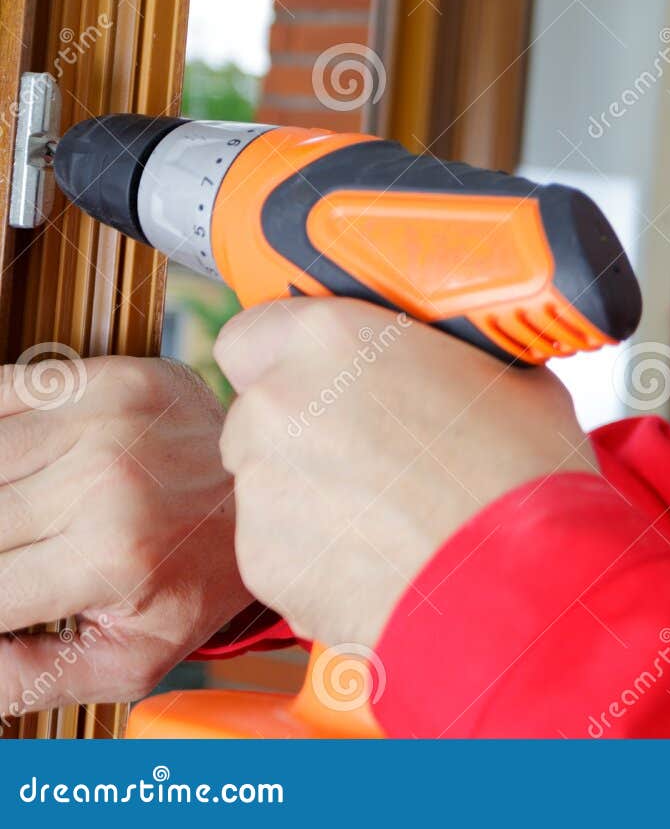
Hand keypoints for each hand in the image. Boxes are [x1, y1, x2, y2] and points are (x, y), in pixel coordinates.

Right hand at [0, 354, 248, 712]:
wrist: (260, 496)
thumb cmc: (193, 581)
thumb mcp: (130, 657)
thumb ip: (31, 679)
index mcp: (109, 558)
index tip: (10, 595)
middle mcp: (105, 482)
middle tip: (22, 553)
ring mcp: (106, 420)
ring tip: (23, 518)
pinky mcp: (109, 376)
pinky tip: (17, 472)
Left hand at [213, 298, 589, 650]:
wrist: (518, 586)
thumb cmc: (521, 476)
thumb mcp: (502, 373)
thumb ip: (436, 355)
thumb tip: (440, 358)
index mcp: (328, 340)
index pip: (253, 332)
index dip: (289, 357)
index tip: (324, 374)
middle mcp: (279, 407)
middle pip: (262, 410)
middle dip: (307, 426)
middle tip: (374, 445)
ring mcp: (264, 489)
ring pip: (271, 480)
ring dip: (314, 489)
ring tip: (392, 511)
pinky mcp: (265, 563)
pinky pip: (281, 543)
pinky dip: (319, 549)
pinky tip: (383, 553)